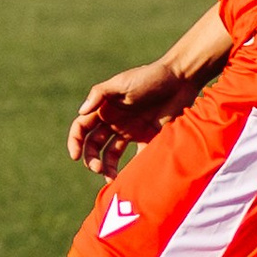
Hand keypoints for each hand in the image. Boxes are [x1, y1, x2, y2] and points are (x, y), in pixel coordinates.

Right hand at [67, 60, 204, 176]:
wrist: (181, 80)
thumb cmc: (151, 77)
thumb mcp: (123, 82)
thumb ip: (100, 94)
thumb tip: (81, 112)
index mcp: (104, 108)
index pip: (82, 128)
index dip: (75, 142)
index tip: (76, 156)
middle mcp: (114, 121)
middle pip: (94, 145)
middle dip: (91, 159)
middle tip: (98, 169)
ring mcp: (129, 131)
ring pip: (110, 154)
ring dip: (107, 167)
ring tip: (111, 178)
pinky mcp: (147, 138)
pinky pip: (135, 157)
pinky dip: (130, 169)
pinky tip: (129, 177)